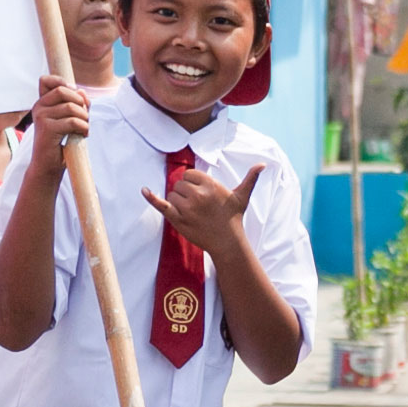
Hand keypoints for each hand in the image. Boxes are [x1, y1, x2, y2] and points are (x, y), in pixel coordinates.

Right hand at [26, 75, 88, 176]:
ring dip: (84, 118)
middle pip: (62, 91)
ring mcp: (41, 117)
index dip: (62, 82)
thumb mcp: (69, 118)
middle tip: (85, 116)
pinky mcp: (47, 129)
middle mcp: (38, 107)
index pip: (45, 80)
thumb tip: (81, 91)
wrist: (48, 166)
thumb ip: (76, 103)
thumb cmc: (60, 142)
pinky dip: (83, 128)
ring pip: (70, 107)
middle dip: (80, 102)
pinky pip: (73, 121)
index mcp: (42, 103)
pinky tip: (83, 135)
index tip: (75, 96)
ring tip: (84, 128)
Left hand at [143, 163, 261, 256]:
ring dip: (178, 202)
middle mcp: (197, 194)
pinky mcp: (178, 219)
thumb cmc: (233, 218)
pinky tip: (144, 190)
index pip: (189, 175)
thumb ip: (250, 178)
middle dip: (185, 193)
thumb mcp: (242, 196)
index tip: (200, 193)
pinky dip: (151, 198)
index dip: (192, 183)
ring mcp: (186, 208)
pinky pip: (161, 205)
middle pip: (179, 184)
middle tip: (197, 205)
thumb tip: (263, 164)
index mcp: (210, 185)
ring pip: (172, 195)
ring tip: (192, 212)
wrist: (227, 242)